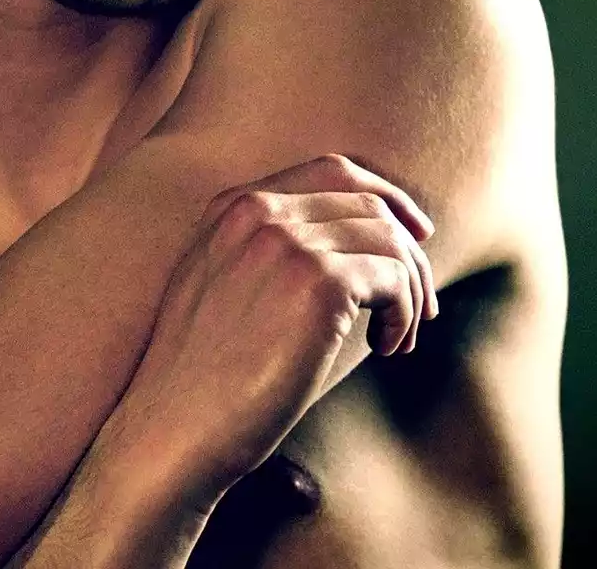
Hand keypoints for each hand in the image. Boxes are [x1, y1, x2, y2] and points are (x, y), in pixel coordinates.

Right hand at [117, 154, 437, 505]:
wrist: (173, 425)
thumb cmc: (198, 377)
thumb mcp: (217, 290)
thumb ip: (264, 253)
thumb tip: (352, 253)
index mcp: (231, 207)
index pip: (331, 171)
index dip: (384, 197)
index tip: (412, 234)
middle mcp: (259, 211)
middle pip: (368, 201)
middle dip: (407, 248)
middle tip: (424, 302)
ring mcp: (288, 242)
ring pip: (388, 239)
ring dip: (410, 289)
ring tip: (397, 338)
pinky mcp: (319, 282)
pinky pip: (395, 278)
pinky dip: (404, 314)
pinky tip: (387, 348)